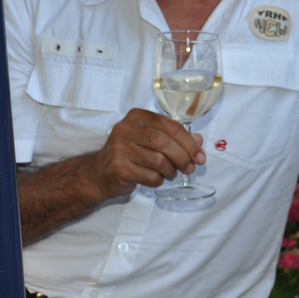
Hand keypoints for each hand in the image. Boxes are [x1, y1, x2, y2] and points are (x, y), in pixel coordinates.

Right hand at [84, 108, 206, 200]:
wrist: (98, 173)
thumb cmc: (129, 154)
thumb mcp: (150, 140)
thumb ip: (174, 138)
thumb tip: (199, 140)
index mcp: (137, 117)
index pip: (170, 126)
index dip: (189, 142)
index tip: (200, 156)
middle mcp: (126, 129)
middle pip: (164, 142)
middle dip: (183, 157)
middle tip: (191, 167)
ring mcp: (119, 148)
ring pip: (158, 160)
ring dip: (171, 170)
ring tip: (171, 173)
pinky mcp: (118, 168)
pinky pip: (150, 176)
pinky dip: (159, 180)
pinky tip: (157, 179)